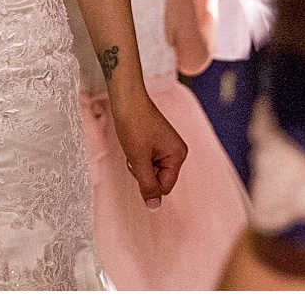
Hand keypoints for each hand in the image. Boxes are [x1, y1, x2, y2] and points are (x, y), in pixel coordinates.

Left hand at [112, 88, 186, 205]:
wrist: (126, 97)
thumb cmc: (133, 123)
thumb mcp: (138, 159)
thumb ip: (147, 184)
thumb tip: (154, 206)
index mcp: (178, 155)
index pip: (165, 186)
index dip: (148, 182)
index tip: (137, 165)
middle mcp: (176, 151)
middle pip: (158, 178)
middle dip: (142, 171)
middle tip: (135, 153)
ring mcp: (167, 146)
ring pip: (151, 170)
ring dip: (138, 163)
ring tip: (133, 145)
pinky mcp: (157, 141)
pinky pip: (148, 159)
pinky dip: (137, 155)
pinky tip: (133, 141)